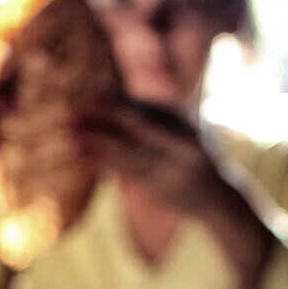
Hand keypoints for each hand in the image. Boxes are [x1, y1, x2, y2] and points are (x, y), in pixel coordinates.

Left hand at [73, 94, 273, 288]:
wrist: (217, 196)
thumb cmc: (193, 155)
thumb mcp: (184, 130)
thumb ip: (157, 116)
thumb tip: (116, 99)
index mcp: (185, 124)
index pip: (149, 108)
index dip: (120, 99)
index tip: (93, 92)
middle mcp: (180, 143)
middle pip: (139, 125)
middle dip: (109, 113)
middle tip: (78, 104)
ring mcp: (169, 167)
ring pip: (128, 150)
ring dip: (97, 139)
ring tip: (69, 130)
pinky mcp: (157, 188)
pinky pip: (124, 171)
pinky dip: (101, 160)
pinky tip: (80, 152)